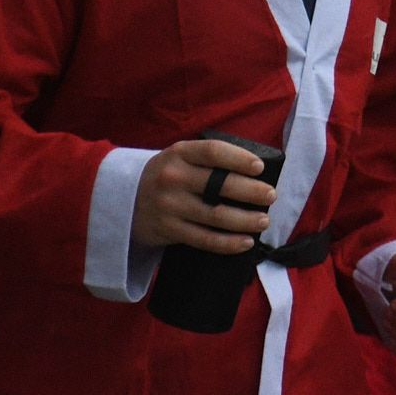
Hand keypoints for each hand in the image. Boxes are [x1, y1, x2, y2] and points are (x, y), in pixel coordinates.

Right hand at [130, 138, 276, 253]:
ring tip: (264, 221)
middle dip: (251, 192)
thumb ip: (210, 160)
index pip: (214, 151)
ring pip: (215, 215)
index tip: (259, 168)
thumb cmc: (169, 175)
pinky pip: (204, 239)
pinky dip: (228, 243)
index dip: (240, 159)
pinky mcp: (168, 230)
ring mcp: (169, 205)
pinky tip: (246, 242)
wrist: (124, 199)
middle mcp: (173, 177)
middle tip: (271, 196)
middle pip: (219, 185)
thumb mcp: (182, 157)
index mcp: (180, 153)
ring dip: (245, 220)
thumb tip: (257, 170)